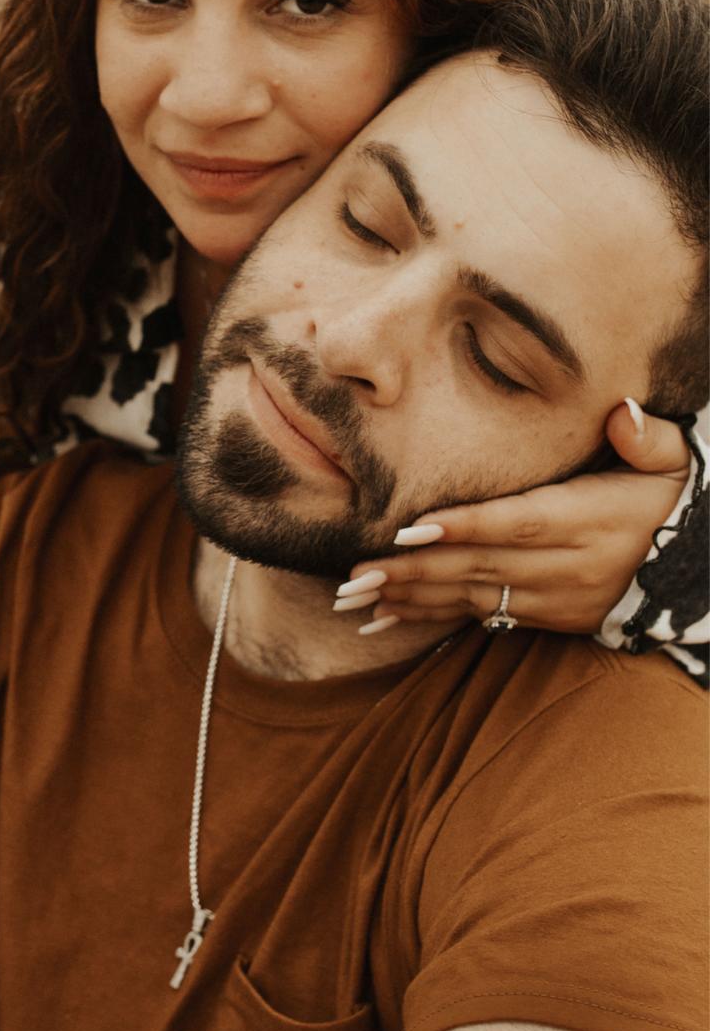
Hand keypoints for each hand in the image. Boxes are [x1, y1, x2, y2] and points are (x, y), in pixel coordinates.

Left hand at [336, 401, 691, 634]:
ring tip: (354, 596)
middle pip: (482, 566)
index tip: (412, 527)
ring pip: (473, 596)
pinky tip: (387, 615)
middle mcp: (569, 567)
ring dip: (412, 596)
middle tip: (356, 572)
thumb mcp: (675, 462)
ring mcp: (556, 599)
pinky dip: (432, 615)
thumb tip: (621, 413)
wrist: (694, 568)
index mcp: (592, 520)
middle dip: (414, 569)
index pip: (519, 523)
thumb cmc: (667, 498)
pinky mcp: (547, 618)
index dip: (466, 526)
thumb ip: (647, 438)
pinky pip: (481, 617)